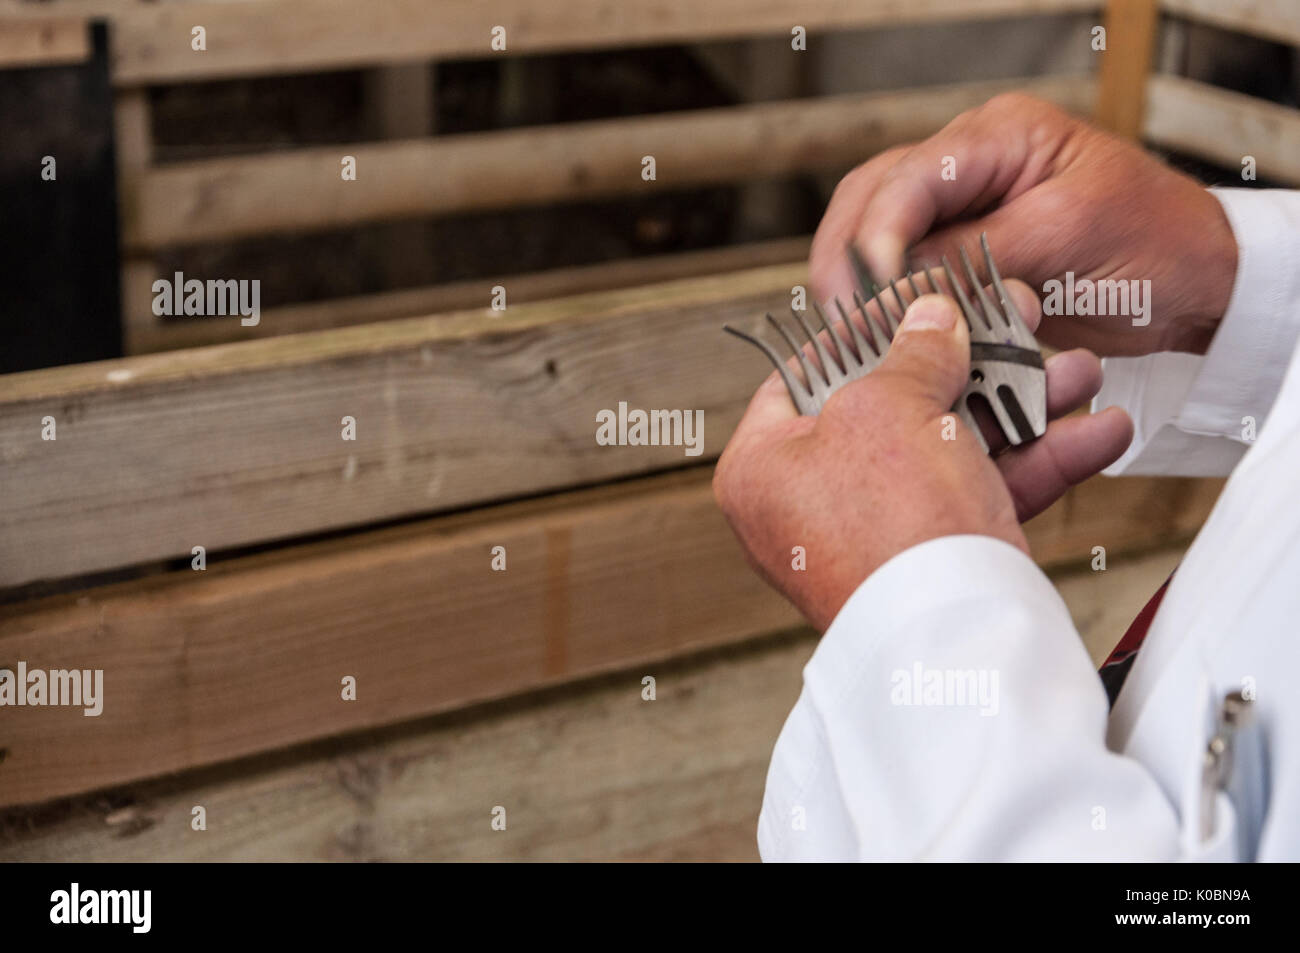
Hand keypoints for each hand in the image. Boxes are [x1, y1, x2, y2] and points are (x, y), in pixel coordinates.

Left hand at [713, 285, 1130, 630]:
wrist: (952, 640)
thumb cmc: (889, 524)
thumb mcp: (890, 408)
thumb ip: (912, 353)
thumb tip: (928, 318)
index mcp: (764, 464)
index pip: (806, 373)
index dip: (867, 328)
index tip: (918, 297)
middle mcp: (809, 502)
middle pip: (894, 407)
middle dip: (971, 364)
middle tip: (1017, 322)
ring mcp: (875, 534)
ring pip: (952, 449)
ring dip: (1025, 408)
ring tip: (1080, 372)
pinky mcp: (934, 563)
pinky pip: (983, 496)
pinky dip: (1041, 464)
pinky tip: (1101, 433)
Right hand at [809, 93, 1237, 356]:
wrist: (1200, 284)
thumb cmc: (1157, 244)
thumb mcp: (1068, 237)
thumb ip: (977, 253)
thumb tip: (896, 283)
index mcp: (999, 136)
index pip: (906, 179)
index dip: (878, 239)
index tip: (873, 296)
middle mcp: (968, 165)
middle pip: (869, 200)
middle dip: (847, 261)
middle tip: (844, 320)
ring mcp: (959, 209)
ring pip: (870, 236)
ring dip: (855, 284)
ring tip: (853, 332)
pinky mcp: (960, 255)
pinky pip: (900, 274)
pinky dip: (881, 304)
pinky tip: (876, 335)